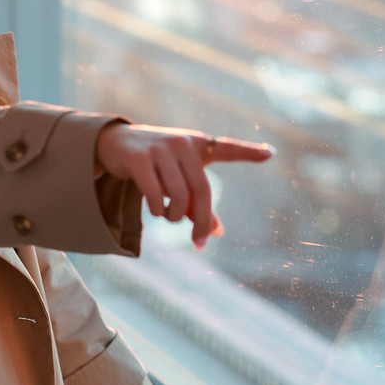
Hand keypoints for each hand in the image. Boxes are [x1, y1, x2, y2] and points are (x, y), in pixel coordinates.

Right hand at [95, 123, 273, 247]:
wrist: (114, 143)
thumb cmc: (154, 163)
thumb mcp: (177, 176)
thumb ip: (196, 202)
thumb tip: (216, 232)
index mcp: (196, 144)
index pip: (225, 148)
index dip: (248, 152)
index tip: (270, 154)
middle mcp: (181, 143)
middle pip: (201, 190)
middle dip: (202, 221)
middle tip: (199, 241)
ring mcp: (158, 149)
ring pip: (177, 195)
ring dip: (174, 216)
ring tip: (168, 216)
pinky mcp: (138, 159)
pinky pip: (155, 195)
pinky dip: (157, 210)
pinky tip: (154, 210)